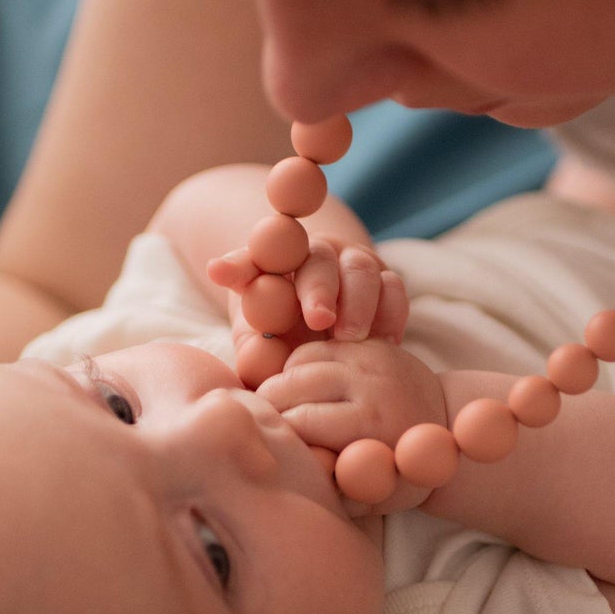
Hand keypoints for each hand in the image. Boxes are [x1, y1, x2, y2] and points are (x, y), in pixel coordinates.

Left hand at [212, 240, 407, 385]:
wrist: (334, 345)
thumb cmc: (285, 347)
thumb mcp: (262, 349)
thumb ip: (254, 350)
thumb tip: (254, 358)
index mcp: (271, 267)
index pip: (250, 258)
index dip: (237, 264)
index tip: (220, 273)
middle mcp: (312, 255)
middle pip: (316, 258)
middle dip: (318, 288)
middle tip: (319, 320)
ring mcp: (351, 263)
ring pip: (361, 267)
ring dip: (358, 302)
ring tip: (351, 338)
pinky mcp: (385, 279)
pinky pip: (394, 287)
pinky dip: (389, 312)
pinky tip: (382, 342)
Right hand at [258, 340, 446, 514]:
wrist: (446, 429)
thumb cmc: (400, 475)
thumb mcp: (372, 497)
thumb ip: (332, 490)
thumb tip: (294, 475)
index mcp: (373, 423)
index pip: (300, 421)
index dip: (277, 436)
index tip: (270, 450)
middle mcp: (372, 384)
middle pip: (293, 384)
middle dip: (268, 406)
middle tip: (261, 427)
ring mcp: (371, 357)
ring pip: (299, 361)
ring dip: (277, 385)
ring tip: (273, 410)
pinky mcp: (369, 343)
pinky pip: (315, 348)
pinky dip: (296, 367)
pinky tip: (295, 391)